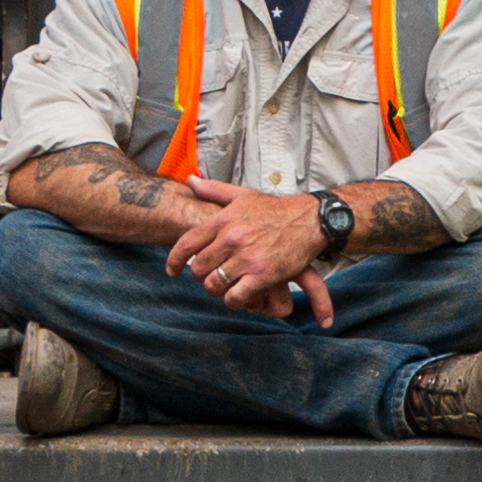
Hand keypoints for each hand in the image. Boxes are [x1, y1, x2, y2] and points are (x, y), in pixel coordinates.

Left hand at [165, 183, 338, 321]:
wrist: (309, 220)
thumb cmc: (275, 209)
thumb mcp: (243, 195)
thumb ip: (214, 190)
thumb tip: (191, 181)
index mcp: (223, 221)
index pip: (187, 244)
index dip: (174, 261)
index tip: (172, 271)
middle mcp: (231, 239)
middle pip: (199, 268)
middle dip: (201, 277)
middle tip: (210, 278)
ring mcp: (247, 258)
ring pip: (214, 285)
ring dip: (217, 290)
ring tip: (224, 288)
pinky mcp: (263, 275)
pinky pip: (236, 296)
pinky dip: (235, 300)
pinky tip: (240, 296)